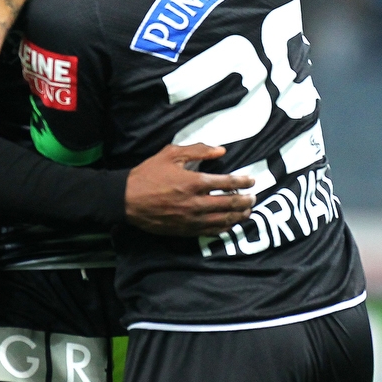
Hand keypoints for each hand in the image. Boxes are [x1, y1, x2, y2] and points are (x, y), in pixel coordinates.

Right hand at [125, 143, 255, 236]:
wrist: (128, 199)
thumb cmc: (149, 174)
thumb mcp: (170, 154)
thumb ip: (197, 150)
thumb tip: (221, 150)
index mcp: (193, 182)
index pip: (227, 183)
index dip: (242, 181)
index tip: (251, 180)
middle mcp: (196, 203)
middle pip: (229, 204)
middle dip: (245, 200)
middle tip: (253, 197)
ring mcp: (192, 219)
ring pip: (224, 220)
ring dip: (239, 215)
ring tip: (247, 211)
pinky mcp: (186, 230)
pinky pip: (212, 231)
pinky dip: (225, 228)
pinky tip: (230, 223)